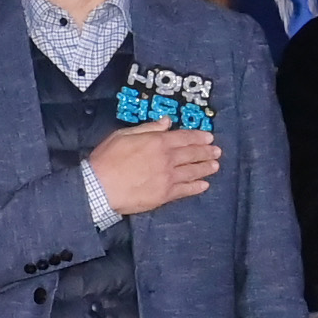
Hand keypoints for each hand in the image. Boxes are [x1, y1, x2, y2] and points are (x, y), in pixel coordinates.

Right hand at [88, 120, 217, 216]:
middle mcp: (167, 159)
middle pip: (191, 154)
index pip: (184, 137)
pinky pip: (185, 190)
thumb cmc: (107, 159)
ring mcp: (168, 178)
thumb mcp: (123, 135)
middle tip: (216, 151)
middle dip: (206, 152)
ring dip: (205, 168)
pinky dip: (196, 187)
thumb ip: (148, 128)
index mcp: (157, 142)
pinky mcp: (164, 195)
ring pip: (192, 171)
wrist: (100, 188)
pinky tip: (204, 185)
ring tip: (215, 166)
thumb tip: (166, 122)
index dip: (198, 137)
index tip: (209, 137)